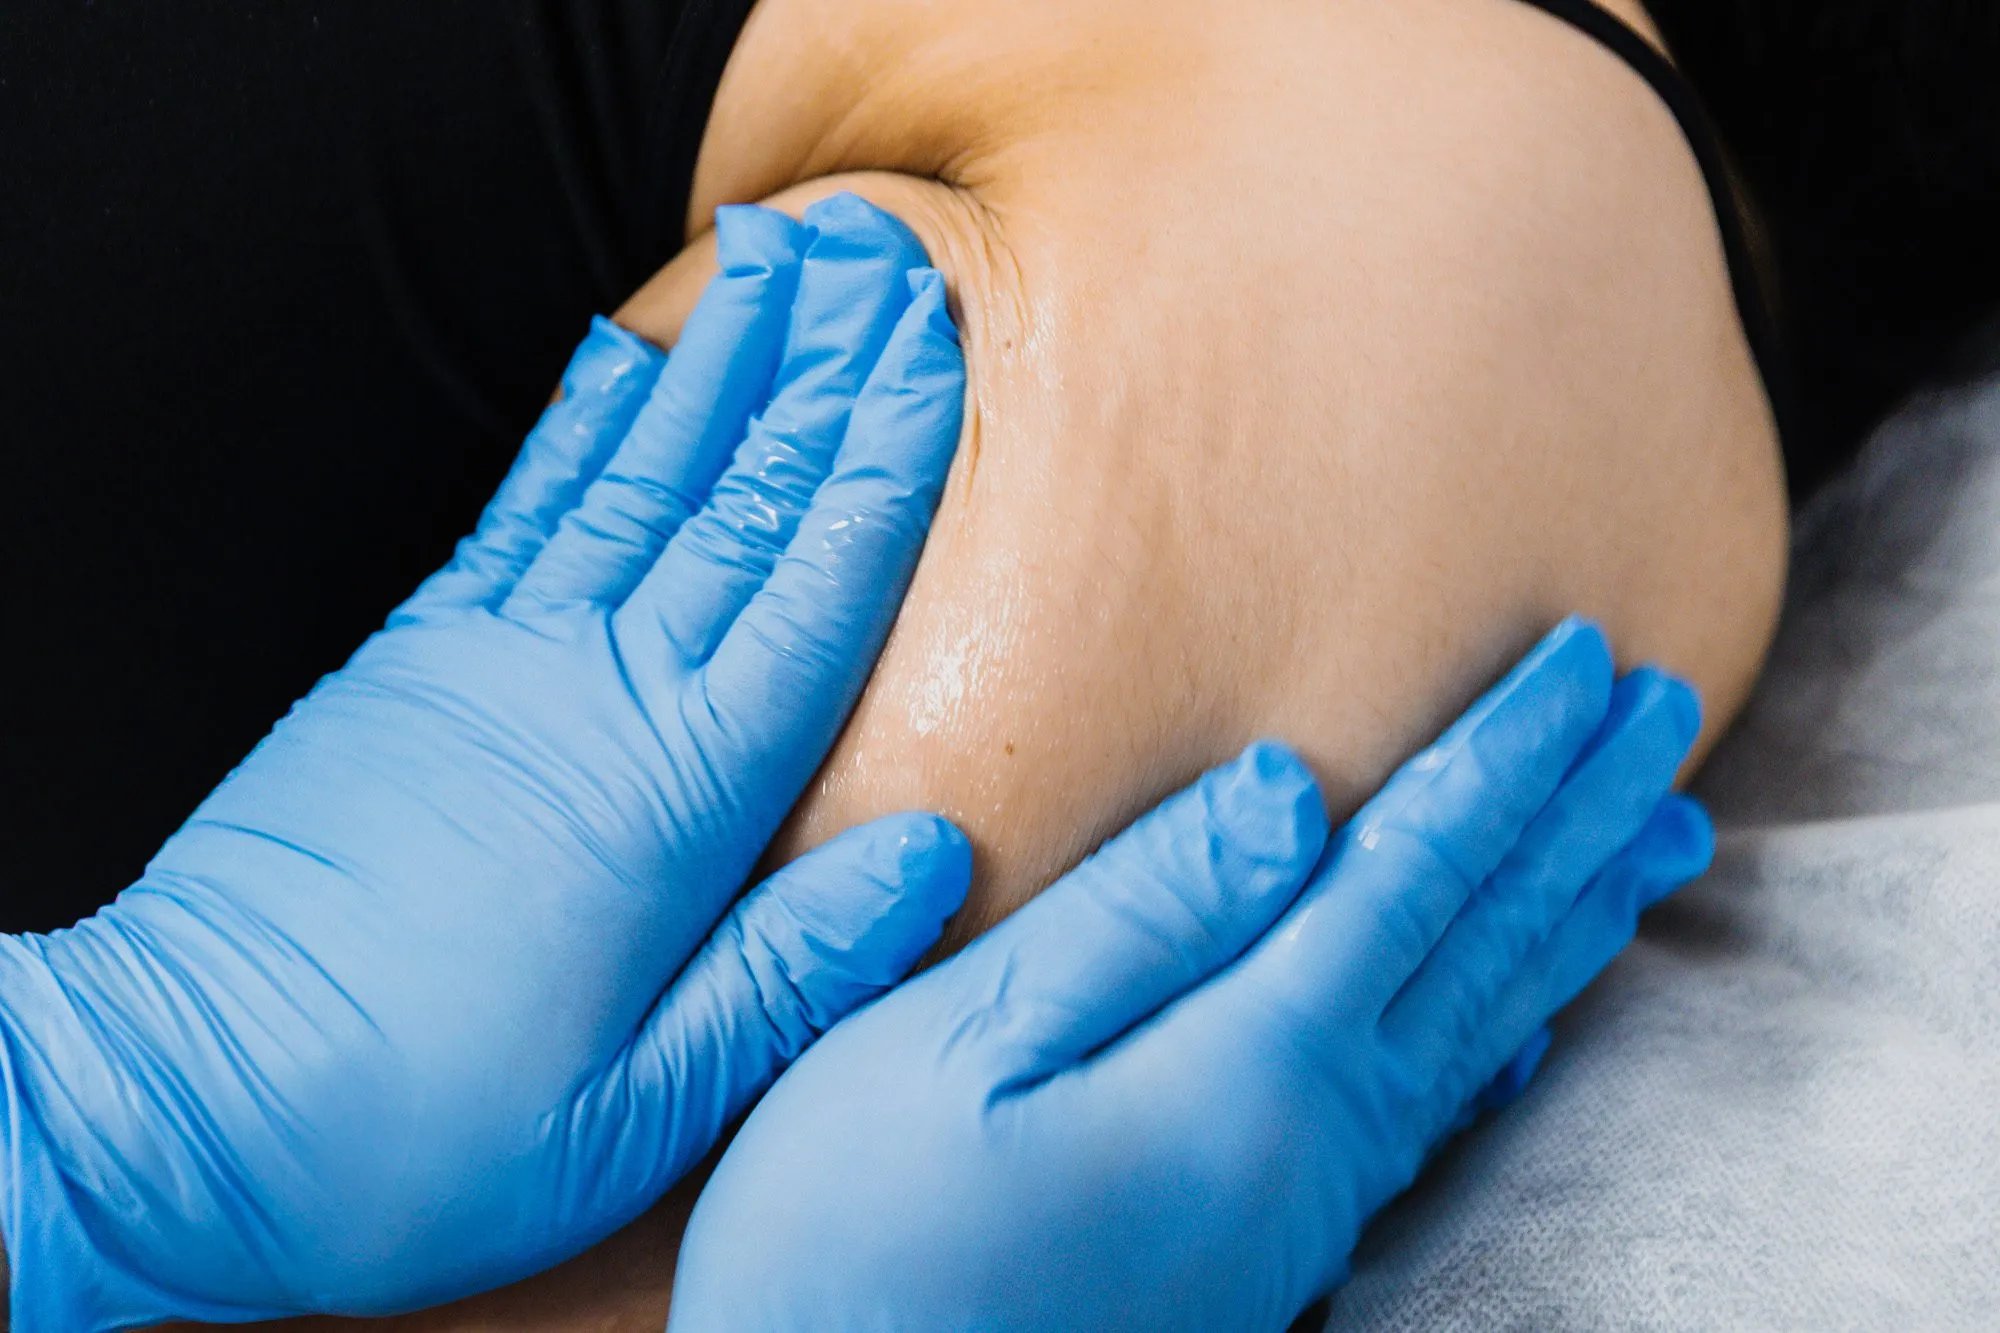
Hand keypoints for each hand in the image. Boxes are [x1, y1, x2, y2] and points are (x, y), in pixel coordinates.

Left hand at [0, 195, 970, 1328]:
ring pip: (633, 479)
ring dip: (710, 366)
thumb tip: (931, 854)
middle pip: (736, 502)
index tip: (930, 360)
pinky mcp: (409, 664)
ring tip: (766, 268)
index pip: (812, 593)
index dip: (884, 468)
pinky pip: (518, 511)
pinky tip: (616, 367)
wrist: (174, 1107)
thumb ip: (793, 970)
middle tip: (875, 266)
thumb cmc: (415, 1133)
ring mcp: (491, 661)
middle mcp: (591, 692)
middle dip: (818, 376)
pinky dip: (576, 427)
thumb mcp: (639, 1108)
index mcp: (671, 795)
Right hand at [668, 618, 1713, 1332]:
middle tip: (1667, 709)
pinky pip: (1442, 1100)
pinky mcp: (1275, 1231)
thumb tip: (1291, 791)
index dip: (1508, 756)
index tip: (1587, 657)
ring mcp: (1306, 1193)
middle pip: (1490, 943)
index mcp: (1247, 1062)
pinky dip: (1510, 1026)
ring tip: (1657, 836)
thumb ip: (1134, 917)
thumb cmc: (862, 1233)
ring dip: (1574, 912)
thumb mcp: (956, 1048)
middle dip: (1582, 815)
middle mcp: (1315, 1130)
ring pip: (1487, 1020)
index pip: (1418, 871)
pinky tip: (1533, 1016)